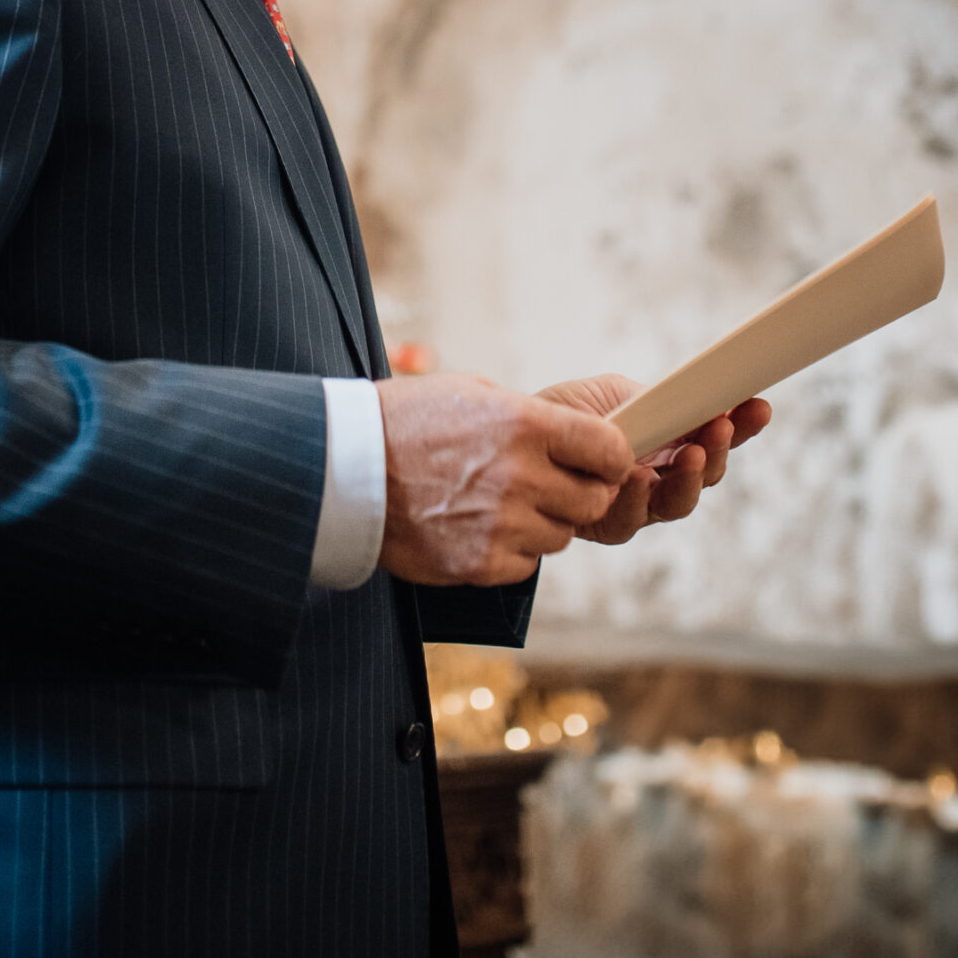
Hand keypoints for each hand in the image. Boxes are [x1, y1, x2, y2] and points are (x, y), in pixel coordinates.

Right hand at [376, 374, 633, 586]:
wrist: (345, 468)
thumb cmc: (407, 421)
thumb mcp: (473, 393)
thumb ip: (531, 416)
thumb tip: (578, 438)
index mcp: (524, 423)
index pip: (610, 450)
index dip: (612, 457)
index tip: (601, 459)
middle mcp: (519, 475)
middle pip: (593, 500)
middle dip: (581, 493)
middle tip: (551, 483)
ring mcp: (500, 524)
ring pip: (561, 535)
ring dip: (543, 522)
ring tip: (502, 502)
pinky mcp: (479, 563)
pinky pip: (526, 564)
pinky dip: (511, 550)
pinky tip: (479, 526)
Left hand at [534, 375, 771, 545]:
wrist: (511, 440)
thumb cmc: (565, 414)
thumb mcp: (612, 394)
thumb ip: (653, 400)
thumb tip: (696, 400)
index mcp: (668, 441)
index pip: (714, 436)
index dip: (741, 425)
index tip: (760, 405)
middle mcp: (660, 476)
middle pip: (707, 474)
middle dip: (720, 450)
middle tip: (721, 426)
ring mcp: (636, 504)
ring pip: (677, 503)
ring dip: (688, 478)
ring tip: (691, 453)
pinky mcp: (605, 524)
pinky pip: (630, 519)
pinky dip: (637, 499)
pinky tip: (637, 478)